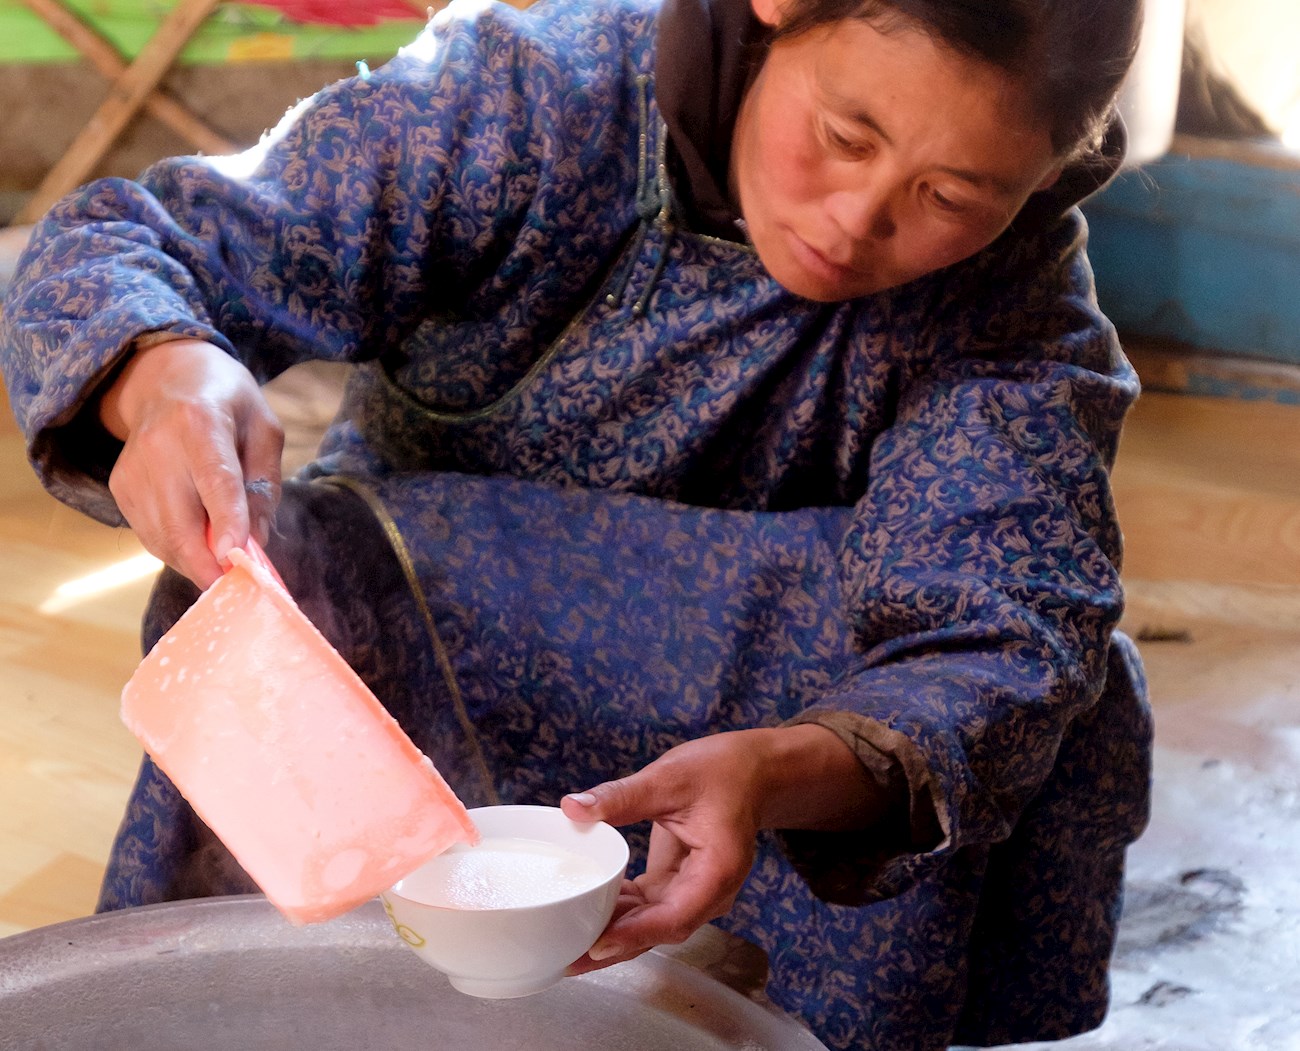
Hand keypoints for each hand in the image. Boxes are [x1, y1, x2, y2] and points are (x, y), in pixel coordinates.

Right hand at [98, 338, 283, 588]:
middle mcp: (157, 446)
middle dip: (209, 564)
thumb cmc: (228, 404)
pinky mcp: (119, 488)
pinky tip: (200, 543)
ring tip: (224, 564)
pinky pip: (150, 535)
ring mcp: (132, 469)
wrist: (167, 377)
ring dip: (196, 563)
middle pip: (180, 522)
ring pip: (162, 539)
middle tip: (239, 585)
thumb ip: (264, 485)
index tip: (235, 559)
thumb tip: (255, 542)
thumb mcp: (264, 429)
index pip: (215, 481)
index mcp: (201, 422)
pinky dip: (178, 551)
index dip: (226, 523)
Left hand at [560, 724, 876, 973]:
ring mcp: (695, 891)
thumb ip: (620, 797)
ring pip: (652, 924)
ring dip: (614, 932)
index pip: (675, 916)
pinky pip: (648, 907)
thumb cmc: (720, 771)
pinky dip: (620, 911)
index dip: (636, 933)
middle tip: (569, 959)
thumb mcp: (667, 778)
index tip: (598, 943)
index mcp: (718, 871)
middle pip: (660, 930)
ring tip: (568, 944)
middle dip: (616, 945)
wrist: (751, 770)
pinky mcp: (679, 884)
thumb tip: (572, 808)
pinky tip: (586, 911)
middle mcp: (710, 892)